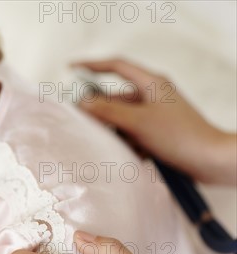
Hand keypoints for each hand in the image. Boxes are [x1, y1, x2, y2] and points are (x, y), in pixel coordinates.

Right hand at [73, 59, 234, 185]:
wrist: (209, 160)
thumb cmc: (179, 136)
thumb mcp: (137, 122)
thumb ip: (107, 110)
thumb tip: (82, 103)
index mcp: (151, 83)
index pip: (116, 66)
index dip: (92, 66)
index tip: (71, 69)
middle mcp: (153, 96)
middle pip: (116, 97)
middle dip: (99, 110)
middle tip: (79, 119)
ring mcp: (156, 115)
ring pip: (122, 118)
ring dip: (113, 130)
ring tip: (106, 142)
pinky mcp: (158, 133)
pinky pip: (132, 133)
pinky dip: (126, 142)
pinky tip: (127, 153)